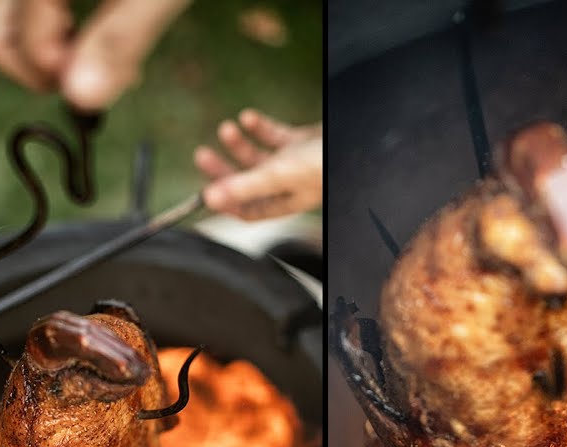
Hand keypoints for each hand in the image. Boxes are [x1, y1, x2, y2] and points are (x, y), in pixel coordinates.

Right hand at [0, 0, 188, 110]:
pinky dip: (33, 16)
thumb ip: (119, 40)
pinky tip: (76, 14)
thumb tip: (82, 99)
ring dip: (31, 43)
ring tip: (88, 40)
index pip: (21, 44)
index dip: (60, 76)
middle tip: (92, 70)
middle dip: (36, 65)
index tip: (110, 84)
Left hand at [195, 109, 321, 220]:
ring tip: (228, 128)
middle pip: (245, 182)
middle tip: (202, 155)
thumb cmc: (328, 163)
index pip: (246, 210)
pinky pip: (274, 135)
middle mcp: (286, 184)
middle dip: (223, 169)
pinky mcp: (302, 141)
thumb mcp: (281, 175)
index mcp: (283, 201)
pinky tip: (248, 117)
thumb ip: (246, 186)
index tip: (203, 190)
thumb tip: (209, 199)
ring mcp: (294, 162)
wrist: (365, 137)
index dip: (224, 202)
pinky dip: (259, 127)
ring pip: (257, 156)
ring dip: (239, 143)